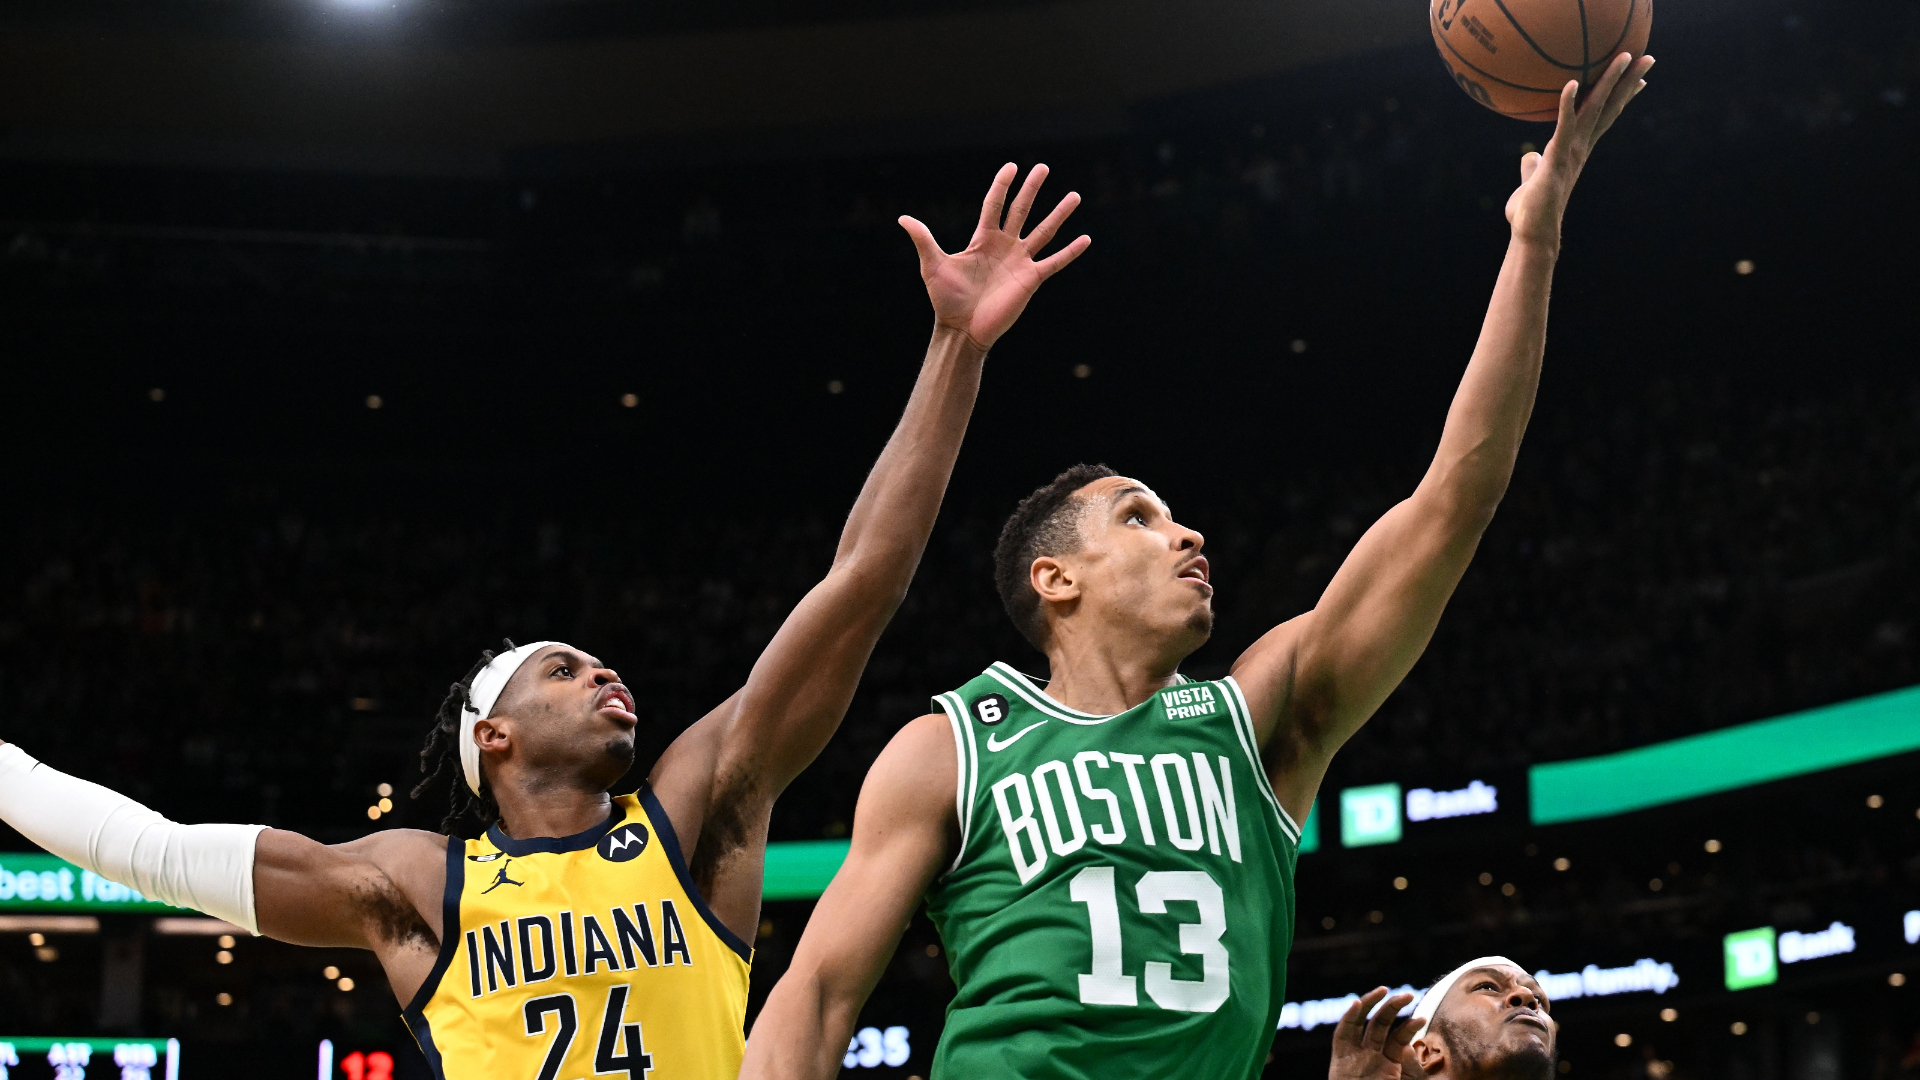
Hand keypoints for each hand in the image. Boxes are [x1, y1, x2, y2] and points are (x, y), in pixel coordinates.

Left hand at [900, 163, 1090, 349]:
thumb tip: (903, 218)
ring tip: (1074, 195)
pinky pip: (1055, 262)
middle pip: (1021, 210)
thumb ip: (923, 239)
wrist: (962, 330)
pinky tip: (1086, 238)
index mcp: (983, 239)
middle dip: (1032, 189)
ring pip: (1044, 231)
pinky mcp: (1031, 279)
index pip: (995, 205)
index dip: (1002, 186)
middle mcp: (1004, 247)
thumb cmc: (946, 300)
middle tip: (1043, 167)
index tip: (1011, 167)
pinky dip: (1071, 252)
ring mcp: (1020, 262)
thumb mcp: (932, 265)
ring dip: (1059, 214)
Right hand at [1330, 988, 1418, 1079]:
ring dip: (1370, 1002)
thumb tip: (1408, 1047)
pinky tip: (1357, 1004)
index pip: (1399, 1037)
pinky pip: (1342, 1035)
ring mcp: (1355, 1055)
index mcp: (1389, 1063)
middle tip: (1408, 995)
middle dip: (1393, 1006)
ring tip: (1384, 990)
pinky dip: (1348, 1018)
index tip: (1421, 1018)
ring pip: (1361, 1022)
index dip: (1409, 1026)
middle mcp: (1371, 1055)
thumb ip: (1410, 1068)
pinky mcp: (1339, 1059)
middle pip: (1381, 1023)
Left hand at [1505, 51, 1654, 248]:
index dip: (1619, 97)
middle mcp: (1579, 147)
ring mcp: (1571, 152)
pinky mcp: (1557, 158)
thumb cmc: (1531, 212)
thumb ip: (1533, 167)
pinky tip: (1571, 84)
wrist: (1532, 234)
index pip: (1602, 117)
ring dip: (1609, 82)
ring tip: (1624, 57)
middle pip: (1608, 107)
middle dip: (1628, 82)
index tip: (1636, 80)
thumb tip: (1530, 156)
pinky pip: (1563, 127)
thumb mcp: (1532, 182)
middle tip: (1648, 58)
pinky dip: (1566, 105)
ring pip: (1594, 109)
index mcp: (1575, 150)